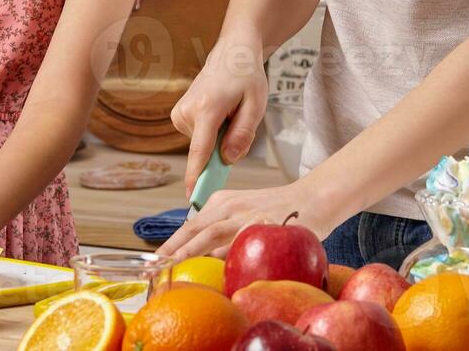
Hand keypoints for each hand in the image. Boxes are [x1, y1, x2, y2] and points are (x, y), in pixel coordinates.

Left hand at [154, 179, 345, 261]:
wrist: (313, 198)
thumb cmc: (275, 210)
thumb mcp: (242, 208)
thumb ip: (220, 224)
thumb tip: (197, 253)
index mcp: (222, 200)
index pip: (191, 224)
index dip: (171, 243)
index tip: (155, 260)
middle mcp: (232, 206)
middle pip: (196, 228)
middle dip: (174, 248)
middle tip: (155, 266)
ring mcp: (248, 216)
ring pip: (213, 235)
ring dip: (192, 252)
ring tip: (174, 267)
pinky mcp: (266, 226)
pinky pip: (242, 244)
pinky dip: (227, 257)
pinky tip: (217, 271)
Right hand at [170, 38, 269, 196]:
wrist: (231, 53)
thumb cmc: (246, 77)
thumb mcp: (255, 105)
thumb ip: (243, 135)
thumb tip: (227, 160)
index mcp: (207, 108)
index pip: (200, 151)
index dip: (197, 177)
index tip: (192, 198)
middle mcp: (187, 111)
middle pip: (206, 151)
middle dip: (225, 147)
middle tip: (240, 121)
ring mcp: (180, 113)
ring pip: (203, 145)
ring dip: (220, 137)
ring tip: (229, 111)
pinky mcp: (178, 115)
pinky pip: (199, 138)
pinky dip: (212, 132)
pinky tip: (219, 112)